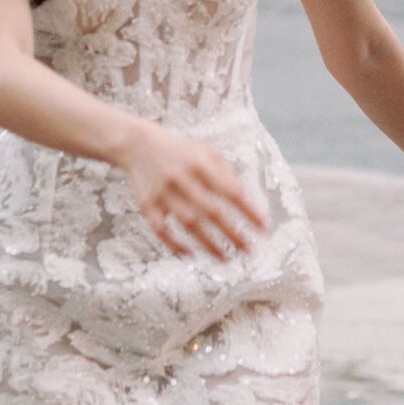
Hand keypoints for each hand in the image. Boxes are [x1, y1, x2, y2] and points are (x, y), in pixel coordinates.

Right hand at [117, 125, 266, 260]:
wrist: (139, 145)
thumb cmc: (181, 152)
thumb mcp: (206, 152)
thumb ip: (227, 173)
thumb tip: (246, 200)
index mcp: (200, 163)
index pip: (230, 191)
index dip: (249, 211)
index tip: (264, 228)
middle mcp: (181, 178)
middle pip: (211, 211)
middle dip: (232, 233)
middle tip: (249, 250)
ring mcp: (163, 193)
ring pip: (188, 223)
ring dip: (208, 243)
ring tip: (226, 259)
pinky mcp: (147, 204)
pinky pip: (161, 229)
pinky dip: (175, 244)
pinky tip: (191, 254)